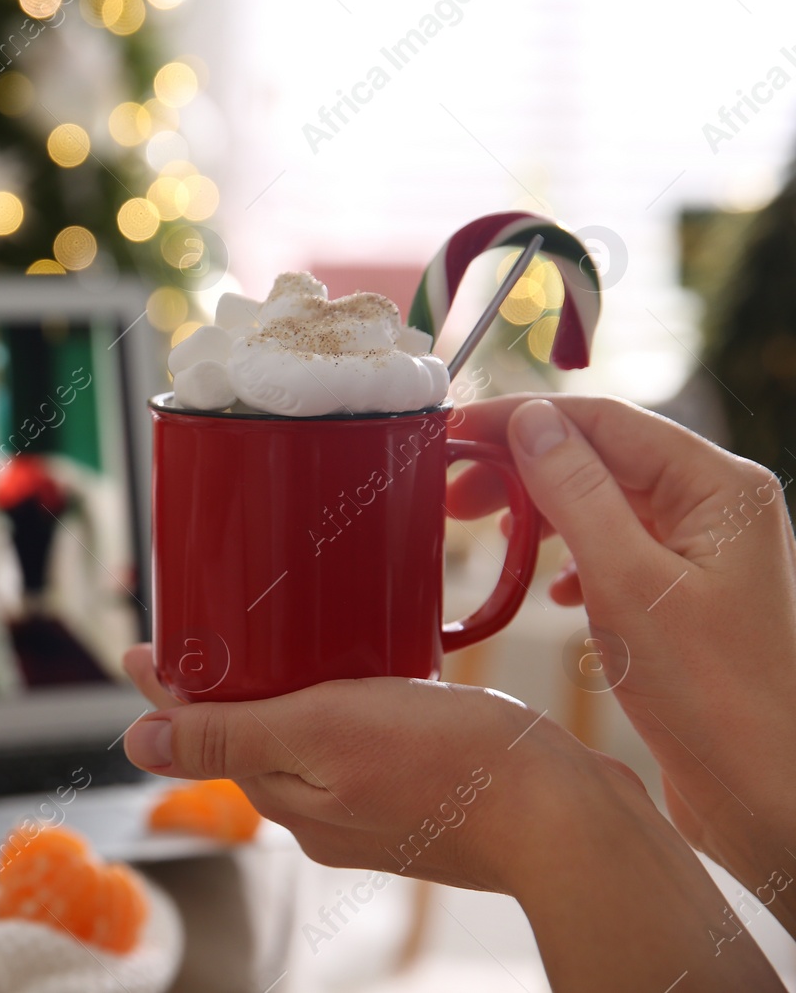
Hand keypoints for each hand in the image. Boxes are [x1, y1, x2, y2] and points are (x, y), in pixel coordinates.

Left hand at [121, 646, 784, 990]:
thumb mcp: (323, 733)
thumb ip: (232, 737)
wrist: (571, 816)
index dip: (172, 686)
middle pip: (251, 738)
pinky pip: (361, 743)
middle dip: (222, 689)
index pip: (205, 733)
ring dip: (283, 694)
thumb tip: (138, 740)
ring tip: (273, 643)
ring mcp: (376, 807)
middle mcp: (324, 812)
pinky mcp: (424, 792)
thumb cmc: (455, 765)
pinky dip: (344, 705)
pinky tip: (363, 673)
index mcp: (290, 797)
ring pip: (307, 741)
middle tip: (203, 633)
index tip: (144, 644)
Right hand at [448, 395, 795, 927]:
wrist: (769, 796)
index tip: (450, 432)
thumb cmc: (715, 699)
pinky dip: (572, 559)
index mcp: (719, 487)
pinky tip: (552, 593)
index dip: (519, 419)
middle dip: (522, 470)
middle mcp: (719, 506)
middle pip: (602, 455)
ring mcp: (708, 551)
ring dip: (542, 513)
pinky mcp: (691, 594)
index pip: (603, 419)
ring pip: (605, 502)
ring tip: (489, 542)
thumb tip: (530, 420)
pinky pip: (618, 549)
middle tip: (451, 498)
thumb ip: (576, 493)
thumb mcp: (628, 586)